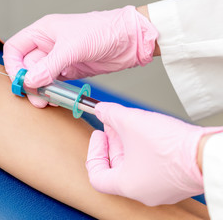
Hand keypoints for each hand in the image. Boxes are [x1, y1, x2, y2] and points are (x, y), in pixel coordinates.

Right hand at [3, 5, 157, 95]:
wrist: (129, 40)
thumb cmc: (103, 30)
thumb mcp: (73, 46)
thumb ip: (49, 65)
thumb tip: (30, 81)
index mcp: (43, 31)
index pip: (15, 48)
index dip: (13, 65)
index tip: (20, 81)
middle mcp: (47, 45)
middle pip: (26, 66)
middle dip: (28, 82)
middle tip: (34, 96)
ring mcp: (58, 59)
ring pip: (39, 77)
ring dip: (39, 90)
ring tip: (45, 100)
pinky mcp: (69, 71)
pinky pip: (53, 84)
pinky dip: (51, 92)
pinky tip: (54, 98)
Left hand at [86, 102, 222, 205]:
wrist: (209, 153)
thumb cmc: (172, 147)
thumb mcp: (131, 122)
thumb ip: (110, 114)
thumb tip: (100, 110)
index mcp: (128, 185)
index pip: (97, 176)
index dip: (94, 153)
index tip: (98, 136)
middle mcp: (143, 192)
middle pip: (117, 167)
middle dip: (112, 142)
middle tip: (112, 123)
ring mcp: (161, 188)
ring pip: (134, 165)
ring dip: (127, 143)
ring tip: (127, 123)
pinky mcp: (175, 181)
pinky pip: (151, 166)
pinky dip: (143, 150)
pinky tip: (146, 132)